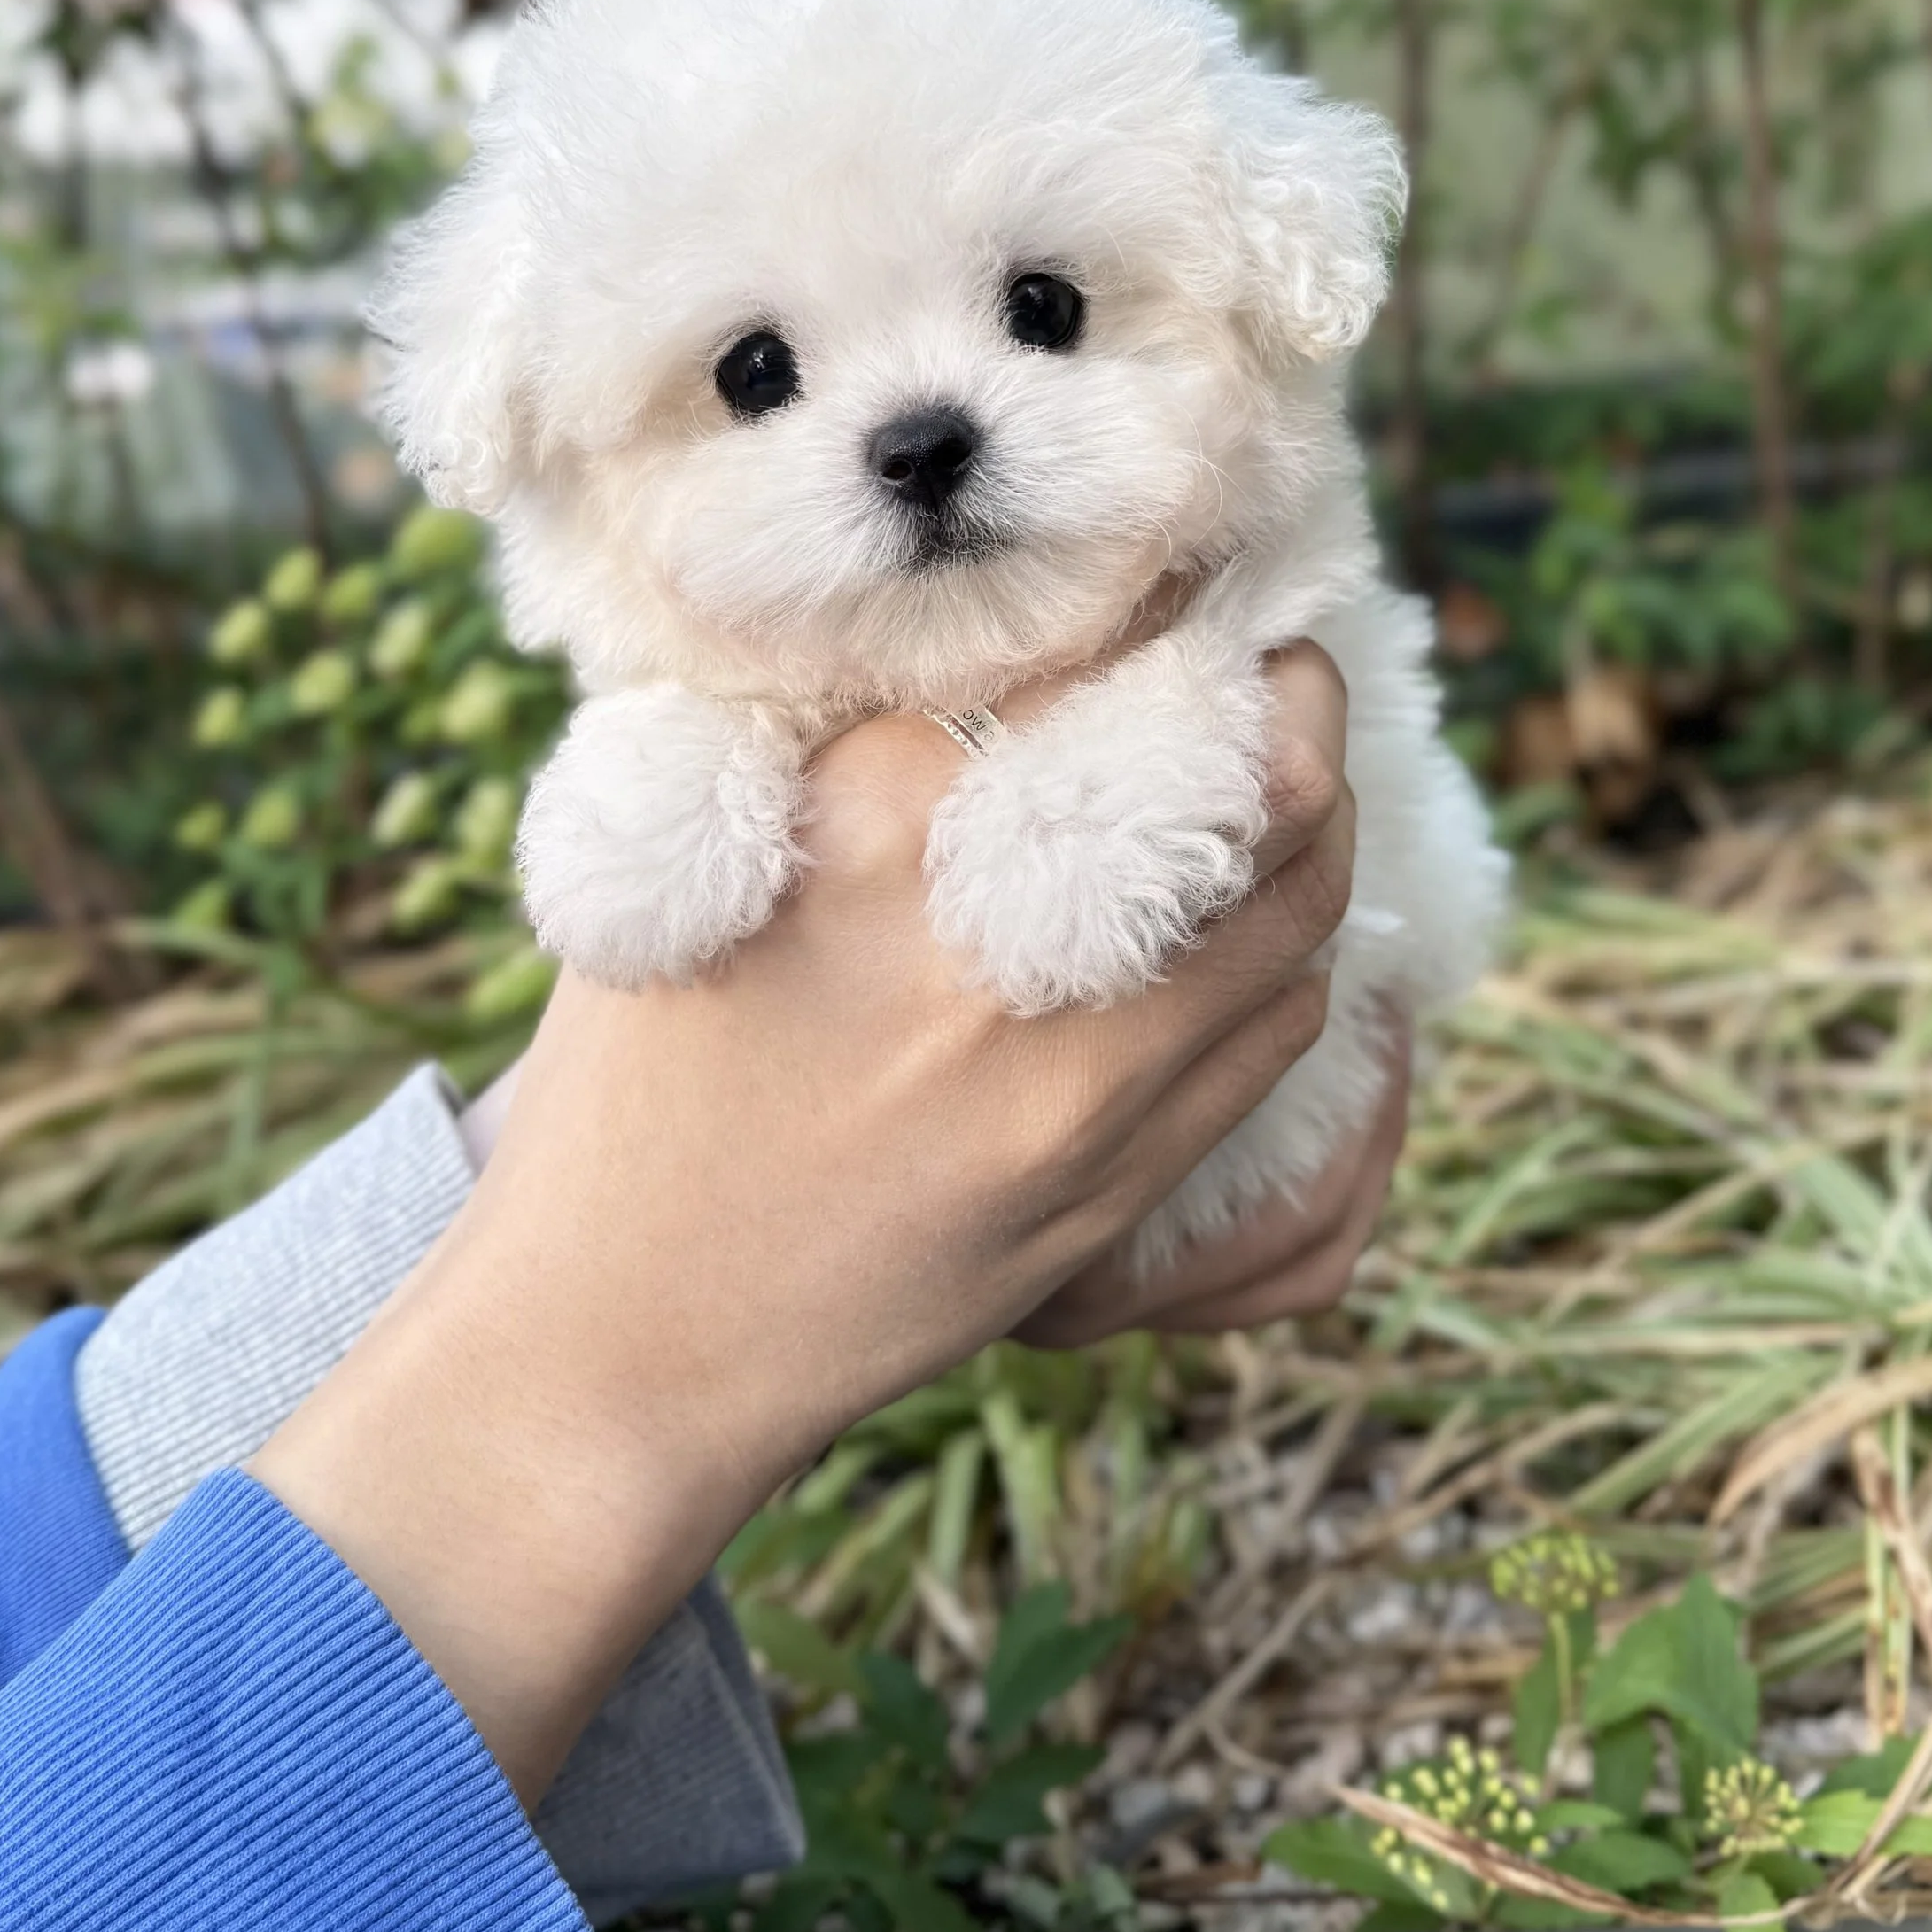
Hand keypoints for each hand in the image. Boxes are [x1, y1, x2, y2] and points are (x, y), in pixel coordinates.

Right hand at [252, 644, 1353, 1808]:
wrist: (623, 1342)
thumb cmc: (633, 1085)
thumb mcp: (696, 860)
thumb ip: (848, 748)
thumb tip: (1007, 652)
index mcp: (877, 810)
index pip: (1097, 655)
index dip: (1164, 605)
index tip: (1182, 589)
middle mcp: (999, 931)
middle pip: (1251, 778)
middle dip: (1288, 702)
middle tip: (1280, 669)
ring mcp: (1080, 1073)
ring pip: (1295, 909)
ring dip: (1309, 830)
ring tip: (1284, 784)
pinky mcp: (1118, 1180)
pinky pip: (1272, 1034)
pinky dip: (1281, 959)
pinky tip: (1242, 931)